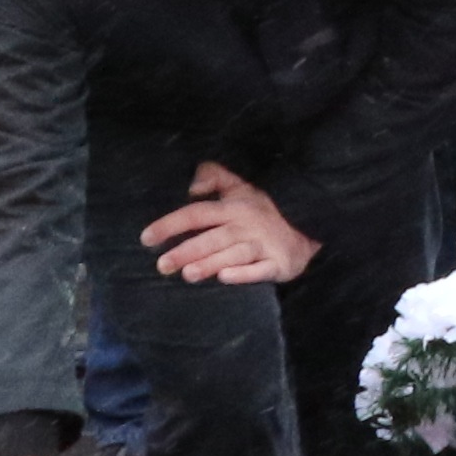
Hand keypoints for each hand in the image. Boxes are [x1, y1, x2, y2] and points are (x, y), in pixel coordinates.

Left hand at [142, 160, 317, 285]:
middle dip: (186, 251)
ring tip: (187, 274)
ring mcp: (263, 244)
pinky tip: (225, 278)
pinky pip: (260, 269)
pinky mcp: (279, 263)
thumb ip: (214, 177)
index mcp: (233, 207)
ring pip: (233, 254)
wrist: (308, 225)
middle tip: (161, 265)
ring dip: (210, 263)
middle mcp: (246, 225)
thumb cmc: (265, 210)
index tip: (146, 237)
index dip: (171, 224)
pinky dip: (243, 274)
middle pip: (212, 237)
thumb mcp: (242, 188)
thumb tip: (190, 185)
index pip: (196, 214)